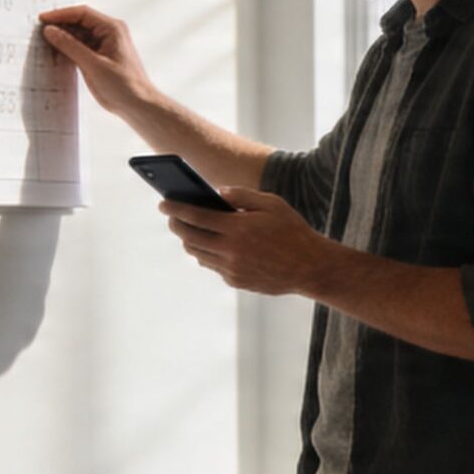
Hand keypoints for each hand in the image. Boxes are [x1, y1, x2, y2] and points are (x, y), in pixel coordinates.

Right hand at [38, 2, 154, 113]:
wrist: (137, 105)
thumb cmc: (125, 85)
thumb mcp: (93, 65)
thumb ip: (70, 46)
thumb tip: (51, 31)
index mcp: (112, 28)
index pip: (82, 13)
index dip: (60, 14)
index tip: (43, 19)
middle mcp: (109, 33)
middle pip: (79, 22)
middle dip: (60, 26)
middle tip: (40, 32)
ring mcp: (104, 44)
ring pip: (78, 35)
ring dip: (63, 39)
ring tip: (45, 43)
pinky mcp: (100, 57)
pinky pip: (80, 47)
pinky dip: (68, 49)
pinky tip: (56, 53)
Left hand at [160, 186, 332, 297]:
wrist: (310, 267)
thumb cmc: (292, 231)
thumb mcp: (271, 204)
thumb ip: (242, 195)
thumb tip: (217, 192)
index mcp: (237, 228)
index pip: (195, 216)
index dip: (176, 208)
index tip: (163, 202)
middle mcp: (230, 250)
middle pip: (190, 237)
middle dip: (177, 224)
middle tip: (172, 216)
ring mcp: (231, 269)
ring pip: (198, 254)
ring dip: (189, 240)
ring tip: (188, 230)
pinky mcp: (236, 281)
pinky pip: (213, 266)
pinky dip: (207, 254)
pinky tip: (210, 245)